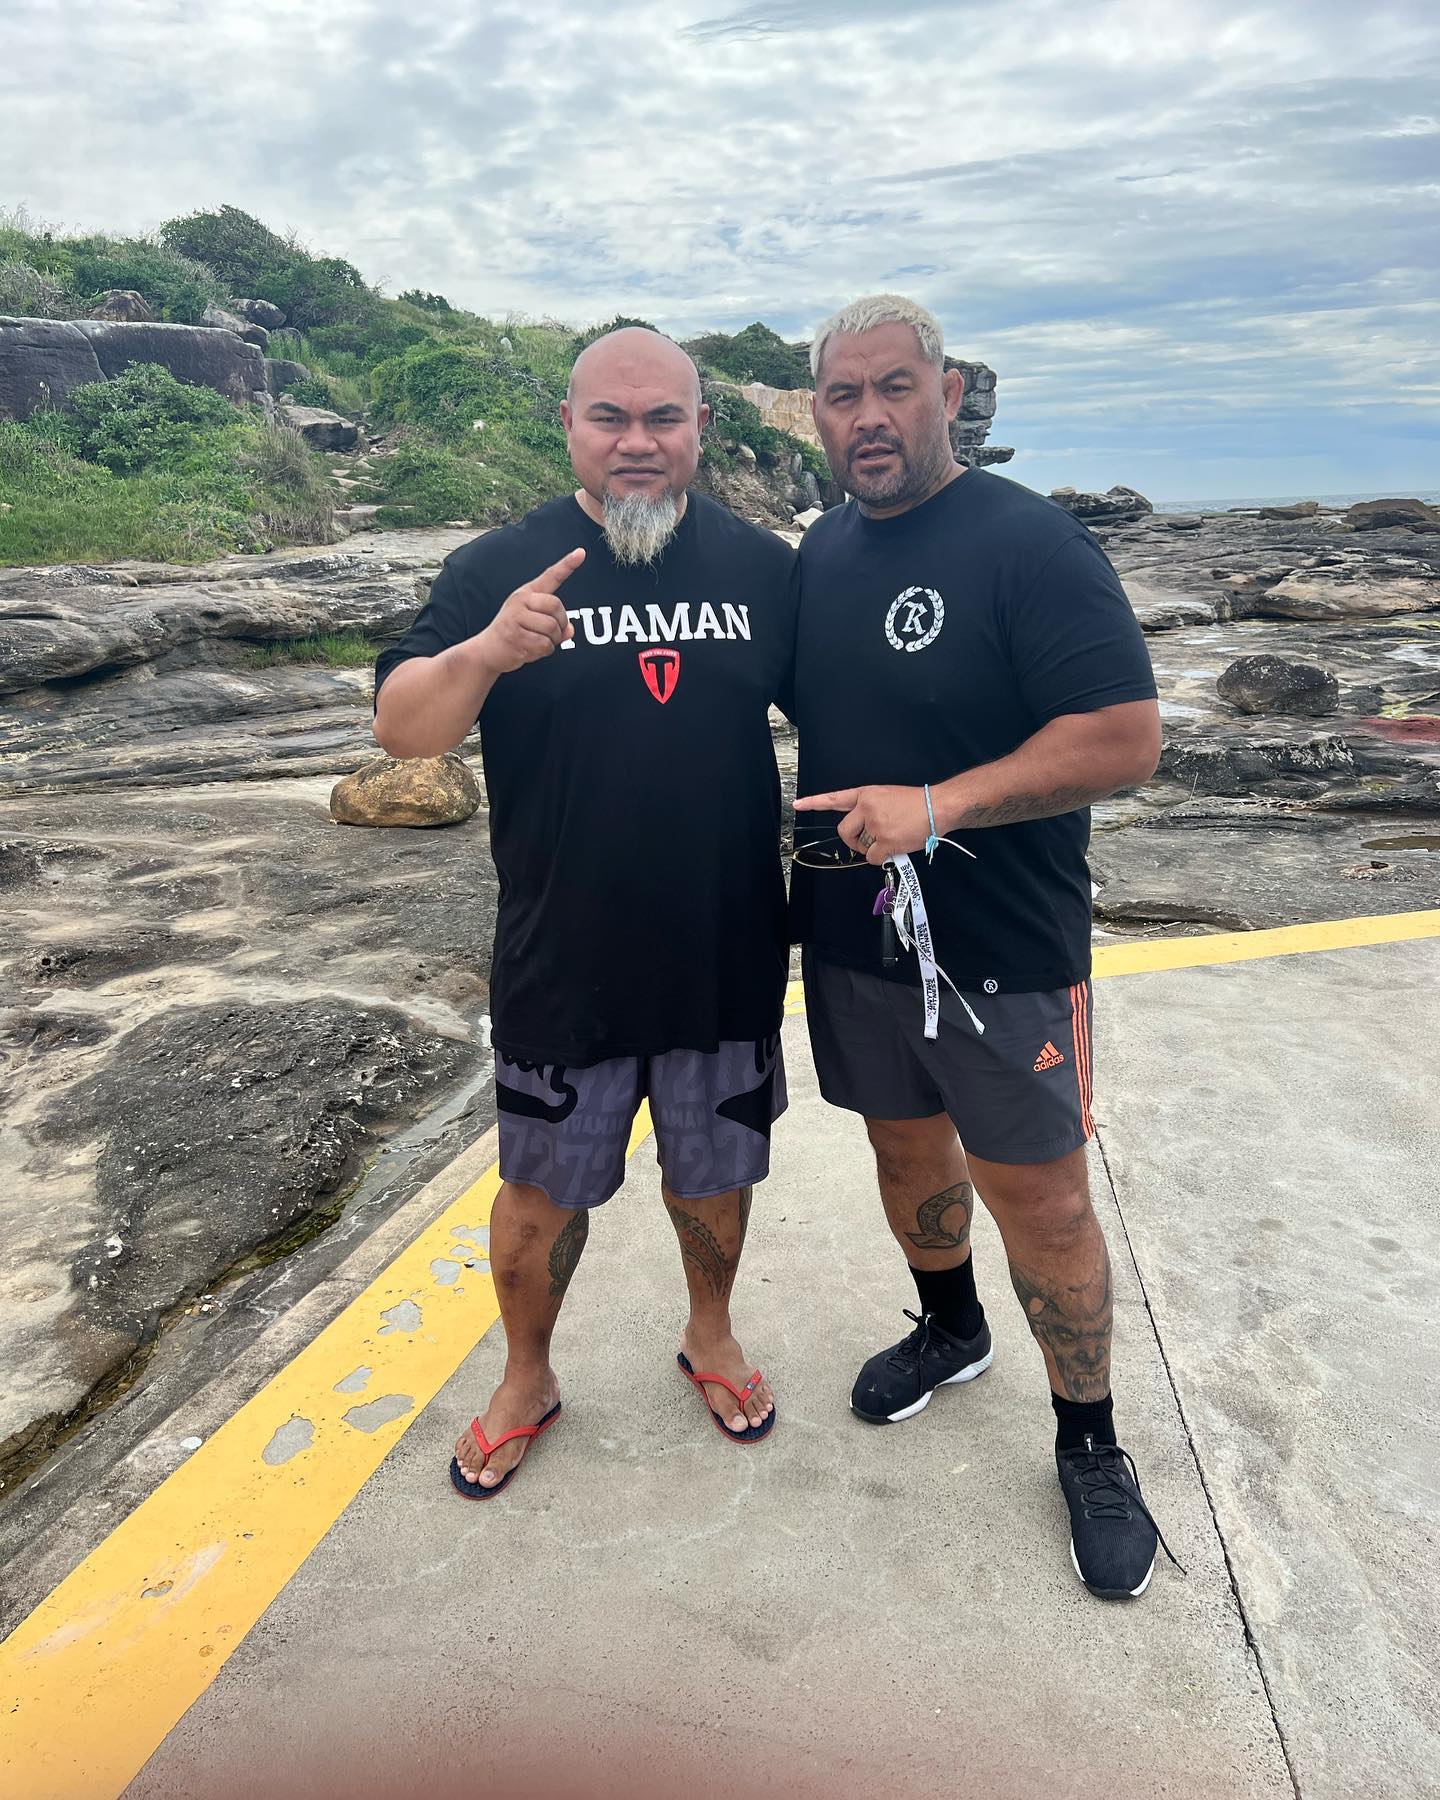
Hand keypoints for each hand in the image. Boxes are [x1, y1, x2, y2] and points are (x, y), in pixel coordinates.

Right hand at [475, 548, 584, 672]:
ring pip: (552, 628)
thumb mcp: (534, 622)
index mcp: (527, 593)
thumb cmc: (514, 633)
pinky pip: (544, 645)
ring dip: (552, 640)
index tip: (581, 552)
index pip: (550, 576)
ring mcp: (516, 617)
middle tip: (552, 633)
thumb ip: (554, 622)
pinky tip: (531, 650)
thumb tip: (570, 630)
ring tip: (538, 642)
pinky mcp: (515, 636)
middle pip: (556, 606)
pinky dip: (543, 651)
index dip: (567, 565)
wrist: (487, 650)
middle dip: (561, 624)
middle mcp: (521, 601)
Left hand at [793, 785, 929, 865]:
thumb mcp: (887, 796)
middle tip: (869, 842)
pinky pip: (873, 858)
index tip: (797, 804)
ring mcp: (875, 824)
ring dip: (874, 848)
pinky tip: (895, 848)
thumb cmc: (917, 803)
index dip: (814, 802)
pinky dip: (882, 858)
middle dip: (854, 841)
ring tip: (893, 836)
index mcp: (866, 794)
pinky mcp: (885, 840)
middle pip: (845, 831)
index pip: (835, 798)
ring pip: (861, 847)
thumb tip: (863, 833)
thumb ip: (870, 809)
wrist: (938, 806)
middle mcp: (867, 807)